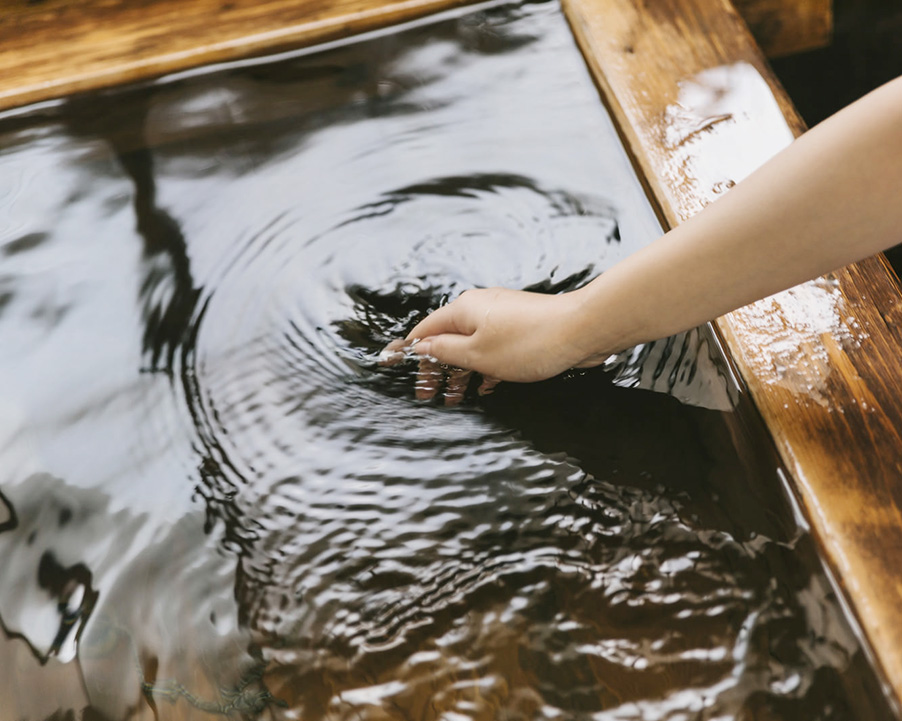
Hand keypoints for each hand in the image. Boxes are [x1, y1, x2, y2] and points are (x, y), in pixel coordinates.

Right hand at [379, 287, 608, 403]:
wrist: (581, 330)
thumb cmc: (531, 341)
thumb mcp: (478, 354)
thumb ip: (445, 351)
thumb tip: (423, 347)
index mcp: (463, 310)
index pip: (424, 330)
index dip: (409, 350)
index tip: (394, 364)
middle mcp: (480, 308)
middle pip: (447, 339)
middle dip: (436, 368)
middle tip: (427, 393)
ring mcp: (502, 317)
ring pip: (471, 346)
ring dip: (461, 372)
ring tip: (453, 398)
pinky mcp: (521, 328)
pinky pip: (493, 348)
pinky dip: (484, 367)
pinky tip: (485, 386)